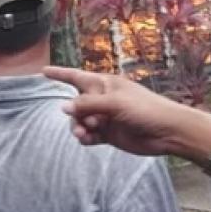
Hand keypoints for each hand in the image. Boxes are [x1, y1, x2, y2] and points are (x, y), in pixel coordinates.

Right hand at [43, 66, 210, 164]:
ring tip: (85, 133)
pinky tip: (89, 140)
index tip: (43, 71)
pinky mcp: (108, 134)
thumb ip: (87, 104)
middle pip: (75, 103)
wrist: (167, 132)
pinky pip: (88, 135)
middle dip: (74, 112)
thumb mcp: (114, 102)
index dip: (60, 74)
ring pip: (80, 121)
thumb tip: (63, 107)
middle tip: (87, 121)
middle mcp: (103, 100)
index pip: (76, 77)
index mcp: (104, 84)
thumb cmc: (145, 109)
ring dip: (78, 127)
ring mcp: (105, 117)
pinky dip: (86, 138)